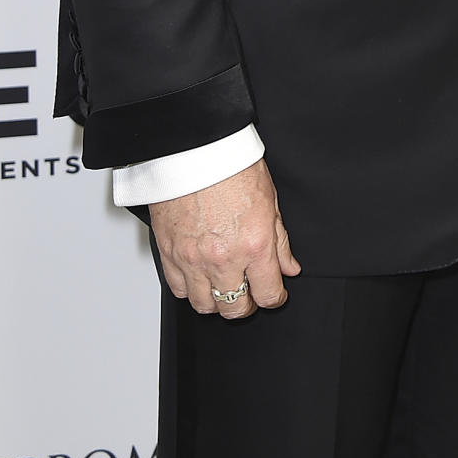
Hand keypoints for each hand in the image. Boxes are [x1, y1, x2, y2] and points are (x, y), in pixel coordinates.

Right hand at [150, 158, 300, 318]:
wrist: (194, 149)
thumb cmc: (231, 166)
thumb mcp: (270, 201)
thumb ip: (280, 242)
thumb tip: (289, 267)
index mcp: (254, 245)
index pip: (268, 294)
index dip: (275, 298)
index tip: (275, 293)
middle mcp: (223, 258)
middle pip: (235, 308)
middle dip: (247, 304)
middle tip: (251, 292)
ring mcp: (192, 259)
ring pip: (204, 305)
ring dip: (217, 301)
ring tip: (225, 286)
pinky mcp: (168, 254)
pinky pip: (178, 289)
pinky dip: (190, 289)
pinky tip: (200, 277)